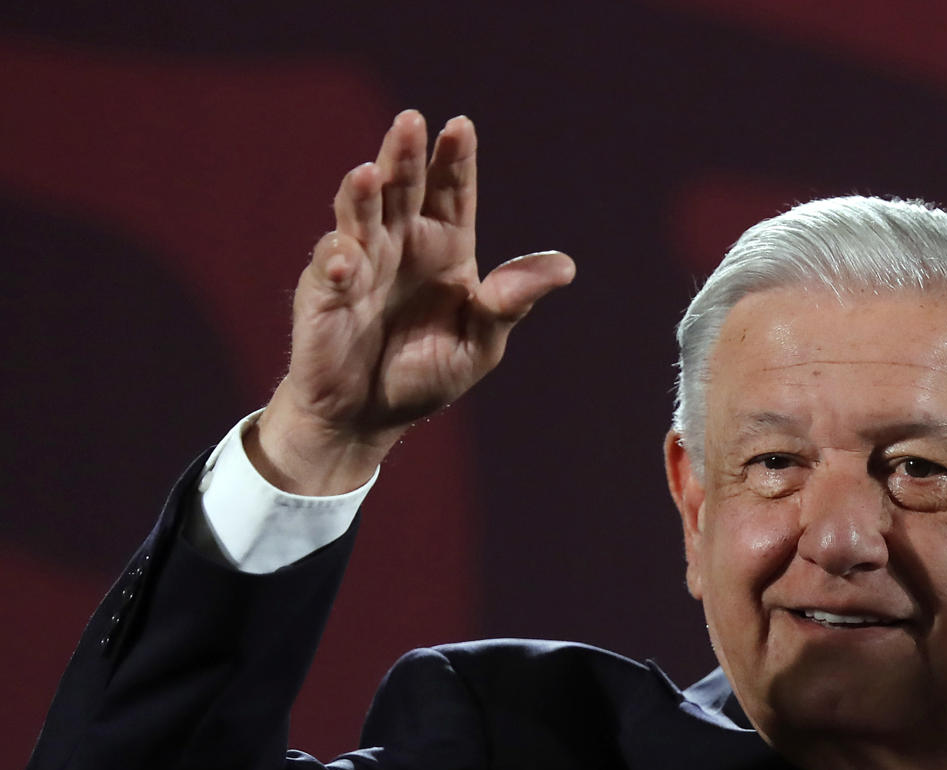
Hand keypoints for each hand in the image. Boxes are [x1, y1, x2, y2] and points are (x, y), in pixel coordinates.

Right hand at [251, 111, 574, 494]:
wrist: (369, 415)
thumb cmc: (426, 372)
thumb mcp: (481, 344)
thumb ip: (511, 303)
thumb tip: (565, 266)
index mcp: (446, 247)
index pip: (452, 192)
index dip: (455, 160)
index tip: (460, 127)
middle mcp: (401, 243)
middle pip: (403, 188)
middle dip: (404, 156)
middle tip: (409, 122)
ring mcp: (360, 262)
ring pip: (359, 215)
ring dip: (362, 194)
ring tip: (369, 175)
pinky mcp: (325, 292)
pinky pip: (331, 270)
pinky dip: (339, 262)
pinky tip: (349, 258)